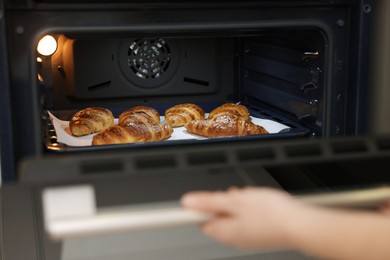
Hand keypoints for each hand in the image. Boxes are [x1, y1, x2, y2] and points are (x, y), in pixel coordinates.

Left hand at [181, 187, 306, 249]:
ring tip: (252, 198)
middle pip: (218, 217)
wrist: (301, 225)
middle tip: (237, 195)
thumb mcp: (235, 200)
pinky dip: (250, 211)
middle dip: (225, 202)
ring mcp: (248, 238)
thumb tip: (188, 202)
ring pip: (234, 217)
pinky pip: (248, 221)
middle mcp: (234, 239)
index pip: (200, 222)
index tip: (202, 199)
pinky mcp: (260, 236)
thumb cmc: (272, 214)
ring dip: (239, 204)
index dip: (200, 208)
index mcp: (224, 232)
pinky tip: (261, 204)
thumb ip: (209, 201)